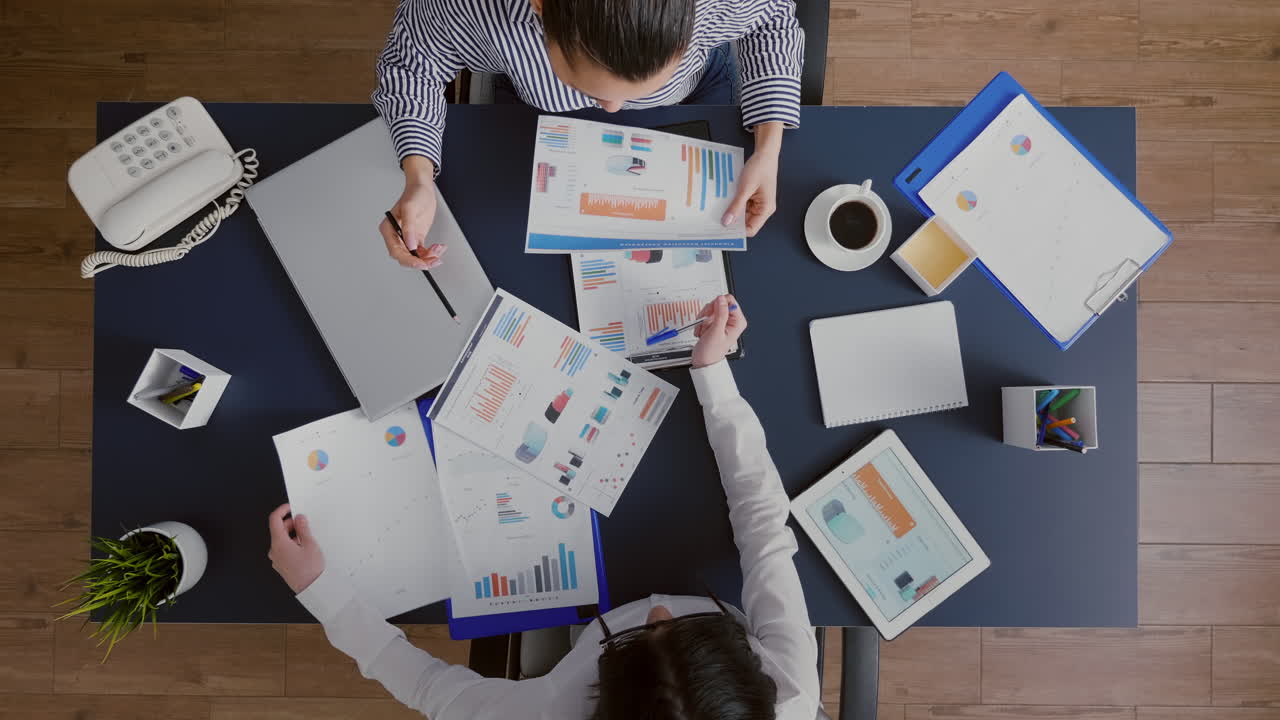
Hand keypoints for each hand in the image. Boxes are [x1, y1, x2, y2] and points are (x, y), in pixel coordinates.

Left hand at [268, 503, 323, 593]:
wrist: (312, 589)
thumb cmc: (310, 570)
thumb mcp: (310, 544)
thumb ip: (303, 528)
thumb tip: (299, 519)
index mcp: (279, 543)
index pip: (274, 520)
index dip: (282, 510)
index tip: (290, 507)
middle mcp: (274, 551)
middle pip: (278, 530)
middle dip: (291, 524)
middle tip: (305, 524)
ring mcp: (277, 559)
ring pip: (282, 540)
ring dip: (293, 535)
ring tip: (308, 538)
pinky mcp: (281, 565)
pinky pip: (284, 550)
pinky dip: (292, 544)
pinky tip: (304, 548)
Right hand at [378, 156, 447, 270]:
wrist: (423, 188)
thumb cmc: (414, 194)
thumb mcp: (410, 209)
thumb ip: (409, 228)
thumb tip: (409, 246)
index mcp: (389, 229)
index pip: (396, 251)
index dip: (408, 259)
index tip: (420, 263)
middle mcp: (396, 236)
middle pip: (405, 256)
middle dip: (420, 261)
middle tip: (433, 260)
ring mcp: (407, 238)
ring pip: (415, 256)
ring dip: (428, 257)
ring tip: (438, 251)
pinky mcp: (417, 238)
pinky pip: (423, 251)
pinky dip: (431, 253)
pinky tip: (439, 248)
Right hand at [692, 294, 746, 368]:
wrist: (704, 361)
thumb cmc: (712, 352)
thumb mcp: (716, 331)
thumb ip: (720, 313)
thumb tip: (721, 299)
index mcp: (738, 321)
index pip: (729, 301)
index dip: (718, 305)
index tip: (711, 315)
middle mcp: (732, 320)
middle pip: (718, 303)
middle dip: (708, 313)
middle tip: (706, 324)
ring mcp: (722, 321)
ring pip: (710, 308)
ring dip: (703, 319)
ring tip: (704, 331)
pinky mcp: (714, 322)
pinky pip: (705, 315)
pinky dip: (701, 323)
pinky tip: (702, 332)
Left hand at [722, 122, 782, 236]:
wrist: (764, 153)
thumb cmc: (760, 168)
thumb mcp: (745, 188)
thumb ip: (736, 206)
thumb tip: (727, 222)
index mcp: (766, 209)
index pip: (751, 229)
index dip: (737, 232)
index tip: (722, 231)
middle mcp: (763, 209)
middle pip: (745, 223)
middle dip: (732, 222)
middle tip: (715, 222)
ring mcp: (757, 204)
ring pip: (742, 214)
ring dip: (732, 213)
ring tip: (719, 211)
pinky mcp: (752, 198)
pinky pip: (741, 206)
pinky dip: (733, 205)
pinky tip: (725, 202)